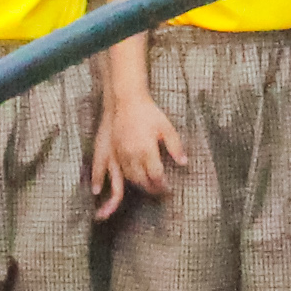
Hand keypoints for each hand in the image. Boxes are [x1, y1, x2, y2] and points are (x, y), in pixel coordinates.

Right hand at [90, 95, 190, 217]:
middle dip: (151, 188)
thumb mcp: (167, 127)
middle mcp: (131, 155)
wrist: (126, 100)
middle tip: (158, 190)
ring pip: (128, 178)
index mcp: (146, 150)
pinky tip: (106, 189)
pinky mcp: (109, 150)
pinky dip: (110, 180)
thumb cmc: (148, 112)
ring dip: (137, 185)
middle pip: (142, 180)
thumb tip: (184, 162)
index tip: (167, 188)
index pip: (155, 175)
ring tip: (145, 187)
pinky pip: (109, 170)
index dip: (162, 185)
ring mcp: (119, 153)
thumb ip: (176, 146)